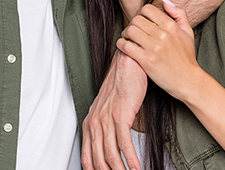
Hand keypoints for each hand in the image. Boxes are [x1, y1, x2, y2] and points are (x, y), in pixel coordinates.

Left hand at [81, 50, 146, 169]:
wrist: (126, 66)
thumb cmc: (121, 87)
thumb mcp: (107, 110)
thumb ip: (106, 129)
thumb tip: (112, 151)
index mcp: (90, 123)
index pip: (87, 157)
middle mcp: (95, 122)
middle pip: (98, 160)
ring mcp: (106, 119)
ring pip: (111, 155)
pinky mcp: (120, 115)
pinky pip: (124, 143)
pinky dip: (131, 159)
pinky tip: (137, 168)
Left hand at [116, 0, 197, 100]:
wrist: (189, 81)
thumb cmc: (187, 57)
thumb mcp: (188, 32)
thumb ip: (179, 13)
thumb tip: (164, 1)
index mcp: (171, 25)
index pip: (147, 9)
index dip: (141, 13)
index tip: (140, 21)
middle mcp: (162, 34)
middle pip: (136, 19)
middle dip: (132, 24)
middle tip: (132, 31)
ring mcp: (154, 47)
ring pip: (130, 31)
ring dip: (126, 34)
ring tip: (128, 38)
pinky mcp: (147, 60)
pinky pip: (126, 46)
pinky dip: (122, 45)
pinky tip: (124, 47)